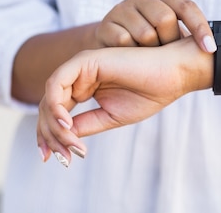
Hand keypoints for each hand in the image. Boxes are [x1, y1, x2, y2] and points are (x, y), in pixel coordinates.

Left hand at [36, 37, 211, 166]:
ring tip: (71, 145)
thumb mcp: (110, 117)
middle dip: (50, 136)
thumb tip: (60, 139)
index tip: (53, 159)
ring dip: (54, 126)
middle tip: (63, 158)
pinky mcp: (85, 60)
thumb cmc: (150, 93)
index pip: (55, 111)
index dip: (49, 136)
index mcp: (85, 86)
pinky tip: (68, 125)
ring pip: (49, 98)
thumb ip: (85, 124)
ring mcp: (81, 66)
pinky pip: (56, 84)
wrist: (173, 74)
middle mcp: (79, 75)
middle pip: (47, 107)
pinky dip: (57, 107)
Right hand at [94, 0, 216, 52]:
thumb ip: (189, 35)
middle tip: (167, 53)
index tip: (211, 49)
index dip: (200, 28)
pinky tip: (131, 56)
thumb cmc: (151, 41)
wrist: (111, 46)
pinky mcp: (106, 24)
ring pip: (145, 33)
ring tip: (149, 56)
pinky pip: (124, 41)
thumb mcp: (170, 32)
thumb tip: (219, 48)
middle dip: (170, 41)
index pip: (187, 7)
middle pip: (165, 19)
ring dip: (151, 51)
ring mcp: (122, 8)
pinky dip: (132, 53)